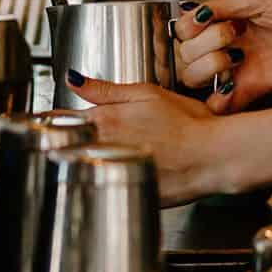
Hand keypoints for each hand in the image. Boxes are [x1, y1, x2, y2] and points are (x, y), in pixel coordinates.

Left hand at [67, 72, 228, 205]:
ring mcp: (110, 172)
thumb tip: (73, 79)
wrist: (212, 157)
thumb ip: (105, 89)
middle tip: (93, 139)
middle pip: (67, 146)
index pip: (59, 121)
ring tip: (117, 156)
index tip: (61, 123)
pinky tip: (129, 173)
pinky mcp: (123, 192)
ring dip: (87, 161)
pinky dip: (109, 180)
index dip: (59, 121)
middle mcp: (101, 146)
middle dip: (72, 142)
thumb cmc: (187, 123)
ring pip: (83, 167)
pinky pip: (104, 186)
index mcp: (103, 120)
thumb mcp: (147, 93)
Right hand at [173, 0, 271, 113]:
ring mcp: (238, 69)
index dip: (189, 27)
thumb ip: (224, 4)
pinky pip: (220, 104)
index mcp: (227, 19)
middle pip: (185, 55)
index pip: (185, 29)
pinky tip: (230, 84)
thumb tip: (191, 15)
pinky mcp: (252, 90)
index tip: (210, 20)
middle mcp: (228, 45)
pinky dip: (216, 99)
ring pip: (195, 79)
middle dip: (201, 44)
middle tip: (232, 34)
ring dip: (205, 66)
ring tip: (234, 57)